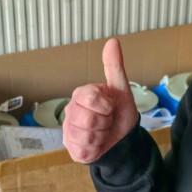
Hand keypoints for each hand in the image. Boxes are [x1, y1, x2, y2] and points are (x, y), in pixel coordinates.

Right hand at [63, 38, 139, 163]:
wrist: (123, 139)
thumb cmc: (119, 113)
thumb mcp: (121, 90)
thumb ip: (115, 67)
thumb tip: (113, 41)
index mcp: (81, 94)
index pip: (90, 97)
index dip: (106, 105)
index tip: (110, 106)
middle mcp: (71, 111)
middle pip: (89, 119)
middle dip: (106, 122)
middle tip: (107, 120)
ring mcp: (69, 130)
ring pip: (87, 136)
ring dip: (102, 136)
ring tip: (103, 131)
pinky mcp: (71, 148)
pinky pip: (84, 150)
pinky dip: (97, 149)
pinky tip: (98, 144)